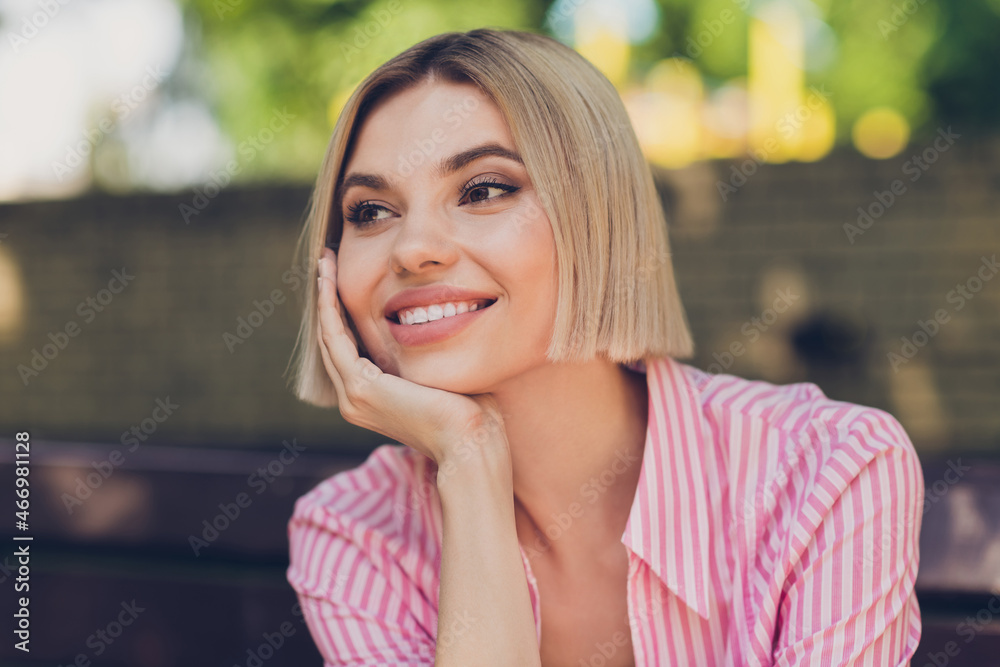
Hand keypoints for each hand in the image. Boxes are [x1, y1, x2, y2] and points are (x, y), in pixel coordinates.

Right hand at [315, 246, 509, 472]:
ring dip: (324, 296)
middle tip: (327, 261)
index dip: (344, 311)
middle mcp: (355, 400)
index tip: (346, 278)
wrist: (471, 441)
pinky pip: (335, 337)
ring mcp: (353, 396)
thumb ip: (428, 354)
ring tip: (325, 261)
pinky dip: (329, 307)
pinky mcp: (360, 387)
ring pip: (328, 335)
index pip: (349, 348)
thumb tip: (440, 323)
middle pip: (332, 339)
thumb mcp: (441, 375)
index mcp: (372, 400)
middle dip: (329, 298)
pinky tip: (328, 279)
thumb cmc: (472, 412)